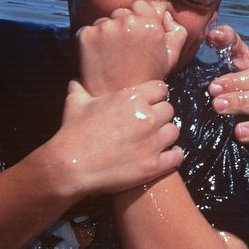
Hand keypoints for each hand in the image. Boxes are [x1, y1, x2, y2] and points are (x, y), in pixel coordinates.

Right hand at [53, 79, 182, 196]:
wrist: (71, 166)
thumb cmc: (72, 133)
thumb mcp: (75, 103)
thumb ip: (80, 89)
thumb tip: (76, 82)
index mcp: (131, 98)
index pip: (161, 89)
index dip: (156, 95)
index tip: (150, 102)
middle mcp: (147, 117)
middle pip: (169, 110)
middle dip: (160, 115)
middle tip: (150, 123)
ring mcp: (153, 142)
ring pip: (174, 131)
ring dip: (166, 134)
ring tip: (156, 139)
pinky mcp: (154, 165)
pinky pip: (177, 156)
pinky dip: (173, 155)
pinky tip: (167, 155)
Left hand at [77, 1, 186, 95]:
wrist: (116, 97)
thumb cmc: (145, 78)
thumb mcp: (171, 57)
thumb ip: (177, 31)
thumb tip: (165, 14)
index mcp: (150, 25)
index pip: (140, 5)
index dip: (139, 20)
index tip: (136, 37)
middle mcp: (127, 22)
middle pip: (122, 12)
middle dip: (122, 26)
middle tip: (124, 50)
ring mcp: (105, 28)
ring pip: (105, 21)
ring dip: (106, 33)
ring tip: (112, 56)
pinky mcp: (86, 35)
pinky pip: (89, 30)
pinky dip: (92, 41)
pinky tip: (99, 57)